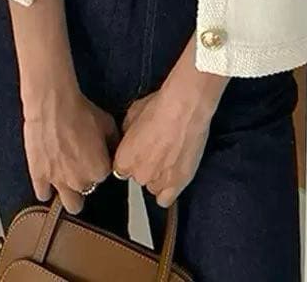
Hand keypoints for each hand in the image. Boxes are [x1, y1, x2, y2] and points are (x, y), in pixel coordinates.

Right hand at [22, 84, 120, 214]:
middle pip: (88, 190)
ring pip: (71, 204)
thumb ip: (114, 142)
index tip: (94, 154)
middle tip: (80, 165)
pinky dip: (46, 189)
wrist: (53, 105)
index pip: (104, 174)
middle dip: (85, 179)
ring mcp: (59, 182)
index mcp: (100, 170)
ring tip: (67, 179)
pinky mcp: (39, 178)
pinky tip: (48, 180)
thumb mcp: (108, 123)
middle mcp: (81, 181)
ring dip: (70, 193)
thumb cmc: (80, 111)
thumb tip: (114, 149)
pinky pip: (44, 195)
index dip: (99, 163)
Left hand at [111, 83, 214, 207]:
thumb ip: (127, 133)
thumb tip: (130, 137)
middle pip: (138, 178)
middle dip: (145, 166)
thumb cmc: (160, 106)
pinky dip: (169, 191)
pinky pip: (167, 199)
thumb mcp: (132, 114)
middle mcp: (138, 174)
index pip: (121, 169)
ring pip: (153, 187)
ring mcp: (159, 181)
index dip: (131, 158)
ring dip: (158, 176)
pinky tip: (173, 176)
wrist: (184, 108)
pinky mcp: (178, 184)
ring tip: (169, 158)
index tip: (138, 151)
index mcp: (123, 159)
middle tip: (156, 149)